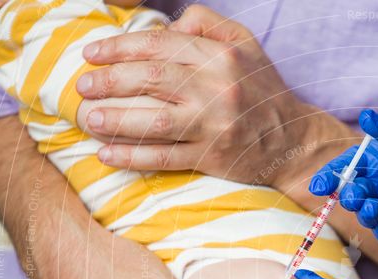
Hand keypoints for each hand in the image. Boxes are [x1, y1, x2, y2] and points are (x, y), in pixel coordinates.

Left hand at [75, 5, 317, 186]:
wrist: (294, 140)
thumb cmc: (262, 90)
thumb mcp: (245, 45)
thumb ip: (207, 24)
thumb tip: (167, 21)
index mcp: (221, 55)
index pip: (160, 45)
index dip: (119, 48)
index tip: (92, 55)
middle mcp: (218, 88)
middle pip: (151, 80)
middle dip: (109, 81)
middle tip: (83, 87)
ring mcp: (215, 125)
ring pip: (154, 121)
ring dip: (115, 120)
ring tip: (88, 119)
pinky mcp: (213, 157)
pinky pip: (166, 157)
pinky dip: (133, 157)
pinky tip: (107, 155)